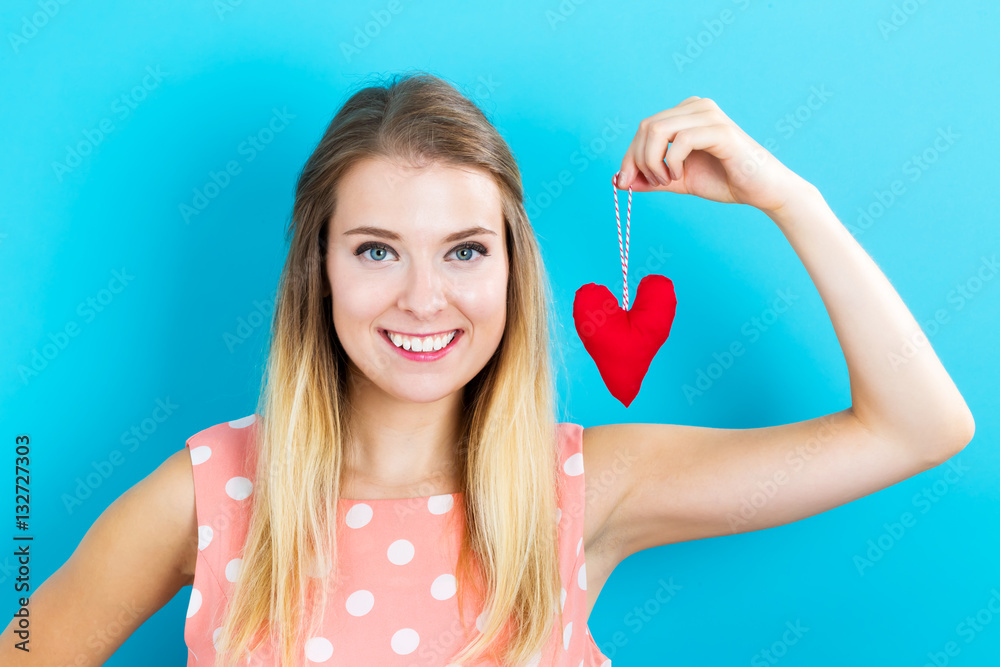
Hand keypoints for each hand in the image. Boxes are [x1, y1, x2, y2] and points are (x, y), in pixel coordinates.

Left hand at [616, 96, 813, 215]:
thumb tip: (619, 181)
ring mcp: (709, 115)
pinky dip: (670, 163)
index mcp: (686, 113)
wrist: (761, 190)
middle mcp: (697, 106)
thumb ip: (650, 178)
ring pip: (658, 130)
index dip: (629, 155)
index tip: (624, 182)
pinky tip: (678, 176)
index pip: (645, 127)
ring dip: (652, 161)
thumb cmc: (724, 180)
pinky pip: (680, 141)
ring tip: (667, 180)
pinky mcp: (720, 130)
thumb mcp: (677, 179)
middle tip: (646, 183)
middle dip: (636, 159)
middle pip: (647, 126)